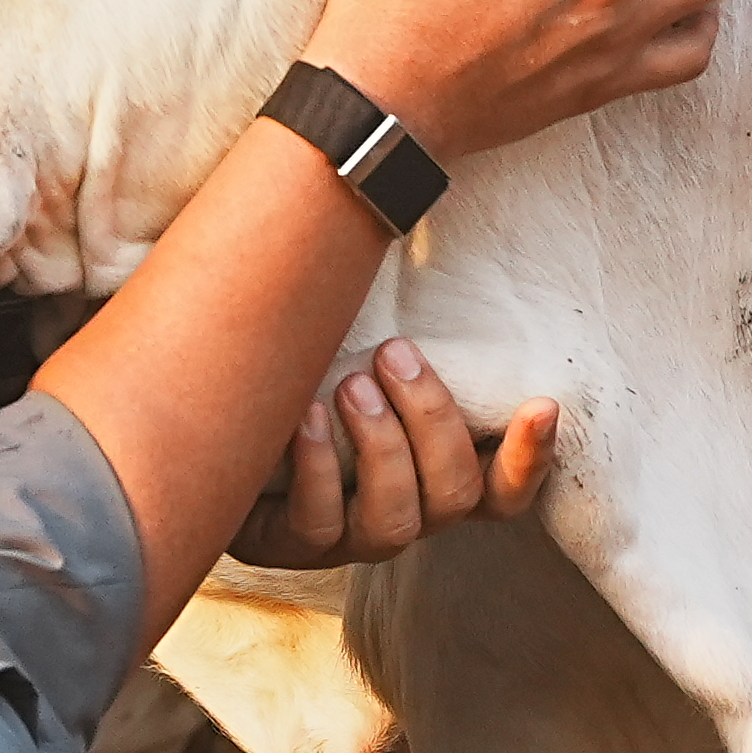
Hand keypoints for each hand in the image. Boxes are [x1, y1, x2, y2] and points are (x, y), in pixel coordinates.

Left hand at [235, 339, 560, 564]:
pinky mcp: (293, 547)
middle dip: (431, 421)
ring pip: (396, 521)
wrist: (209, 417)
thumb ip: (400, 320)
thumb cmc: (304, 368)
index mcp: (437, 476)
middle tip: (394, 354)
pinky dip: (316, 467)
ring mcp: (351, 538)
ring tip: (350, 384)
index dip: (530, 458)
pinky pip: (319, 525)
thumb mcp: (358, 346)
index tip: (542, 403)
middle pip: (455, 495)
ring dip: (380, 447)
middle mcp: (406, 514)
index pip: (506, 491)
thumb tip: (411, 205)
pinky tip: (300, 415)